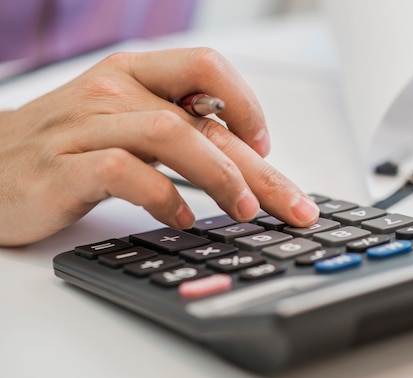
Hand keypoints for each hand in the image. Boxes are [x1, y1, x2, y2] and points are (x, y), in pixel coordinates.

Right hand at [0, 48, 318, 245]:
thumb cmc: (65, 148)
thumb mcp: (125, 125)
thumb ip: (177, 132)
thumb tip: (244, 163)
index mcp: (133, 73)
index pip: (207, 67)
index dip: (246, 104)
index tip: (265, 146)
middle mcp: (113, 91)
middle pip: (203, 120)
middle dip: (258, 167)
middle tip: (292, 205)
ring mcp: (86, 126)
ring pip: (169, 135)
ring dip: (218, 176)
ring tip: (242, 211)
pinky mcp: (63, 165)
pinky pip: (124, 172)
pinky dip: (163, 196)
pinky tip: (183, 218)